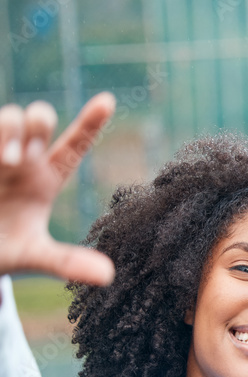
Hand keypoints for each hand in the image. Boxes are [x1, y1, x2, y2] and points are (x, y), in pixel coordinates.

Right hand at [0, 92, 115, 284]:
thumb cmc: (2, 250)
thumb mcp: (35, 257)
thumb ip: (68, 263)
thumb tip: (108, 276)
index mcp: (45, 179)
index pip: (73, 145)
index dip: (91, 123)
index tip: (109, 100)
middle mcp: (22, 160)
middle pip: (39, 120)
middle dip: (38, 121)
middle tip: (30, 152)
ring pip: (9, 117)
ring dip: (10, 129)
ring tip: (8, 160)